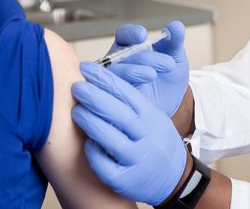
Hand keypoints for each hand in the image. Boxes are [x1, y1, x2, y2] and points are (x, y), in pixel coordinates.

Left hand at [72, 62, 187, 205]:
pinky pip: (104, 166)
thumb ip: (132, 104)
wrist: (174, 177)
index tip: (86, 68)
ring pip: (110, 138)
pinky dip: (93, 153)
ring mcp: (137, 160)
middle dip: (94, 97)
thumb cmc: (156, 142)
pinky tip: (86, 143)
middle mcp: (147, 137)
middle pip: (118, 114)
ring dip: (90, 122)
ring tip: (75, 111)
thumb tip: (99, 82)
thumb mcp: (153, 117)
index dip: (105, 79)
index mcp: (152, 117)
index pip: (127, 93)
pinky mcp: (126, 181)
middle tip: (76, 87)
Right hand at [108, 21, 189, 116]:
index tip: (143, 36)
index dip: (130, 34)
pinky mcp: (115, 97)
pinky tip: (140, 89)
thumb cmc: (169, 77)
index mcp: (130, 47)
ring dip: (132, 72)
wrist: (173, 105)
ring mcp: (114, 80)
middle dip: (143, 57)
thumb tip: (177, 25)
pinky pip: (113, 92)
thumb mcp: (176, 57)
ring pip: (115, 73)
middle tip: (167, 63)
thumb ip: (175, 41)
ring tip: (152, 74)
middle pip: (121, 54)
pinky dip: (124, 89)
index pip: (123, 35)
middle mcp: (119, 62)